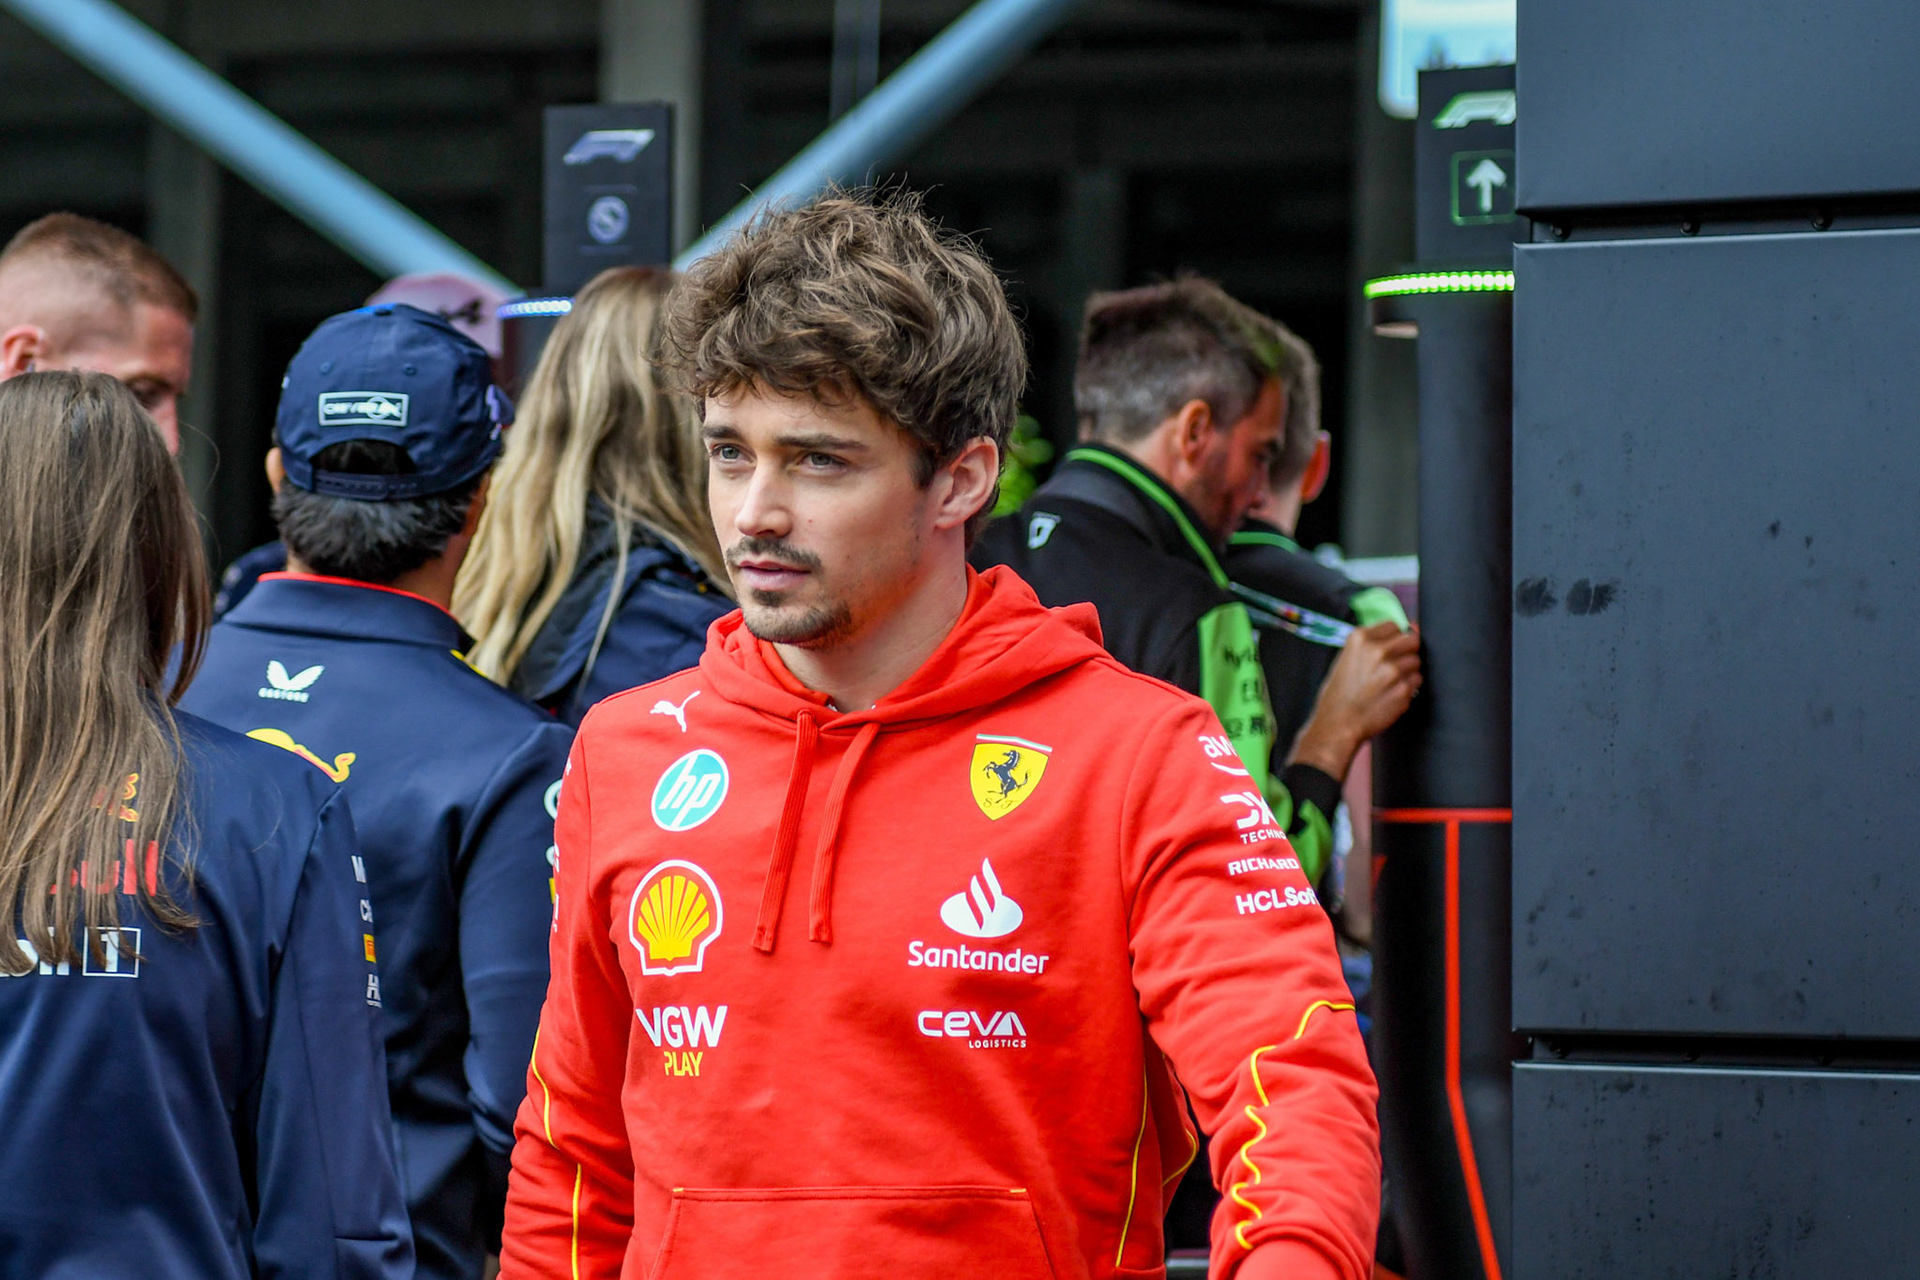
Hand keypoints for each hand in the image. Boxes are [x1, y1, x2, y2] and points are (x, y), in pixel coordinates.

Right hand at [1286, 621, 1421, 780]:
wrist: (1338, 723)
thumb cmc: (1339, 693)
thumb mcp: (1346, 658)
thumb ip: (1371, 644)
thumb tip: (1405, 630)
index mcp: (1360, 639)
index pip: (1394, 625)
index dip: (1393, 638)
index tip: (1388, 648)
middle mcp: (1377, 651)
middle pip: (1411, 640)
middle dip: (1406, 651)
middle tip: (1395, 664)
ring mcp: (1392, 670)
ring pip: (1416, 661)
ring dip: (1408, 670)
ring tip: (1390, 683)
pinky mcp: (1403, 689)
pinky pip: (1417, 680)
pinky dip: (1409, 686)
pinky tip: (1392, 693)